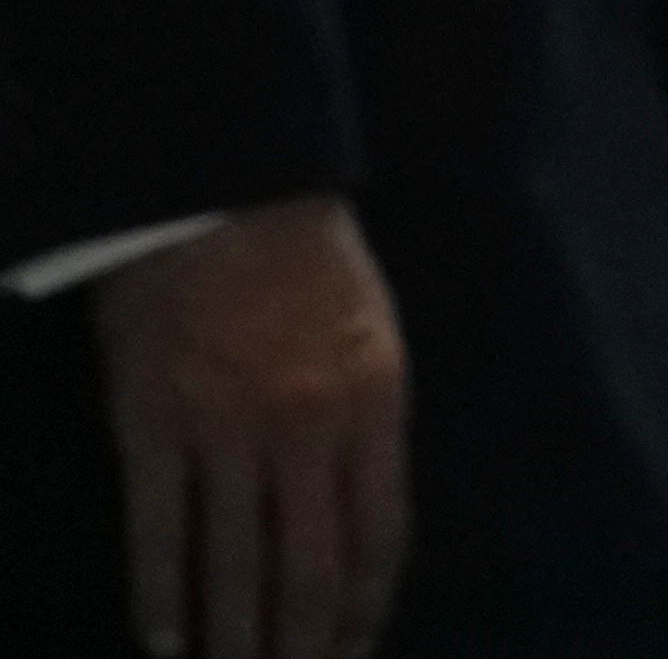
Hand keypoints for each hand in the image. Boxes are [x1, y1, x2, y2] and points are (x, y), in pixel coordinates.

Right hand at [92, 198, 404, 658]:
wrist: (222, 192)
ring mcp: (224, 428)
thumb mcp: (375, 336)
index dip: (364, 605)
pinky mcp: (150, 424)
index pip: (379, 533)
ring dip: (235, 637)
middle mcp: (306, 426)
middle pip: (309, 565)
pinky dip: (160, 594)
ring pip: (233, 562)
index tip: (355, 650)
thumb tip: (360, 518)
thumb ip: (370, 425)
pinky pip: (158, 530)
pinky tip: (164, 638)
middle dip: (303, 642)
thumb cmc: (309, 261)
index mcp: (374, 402)